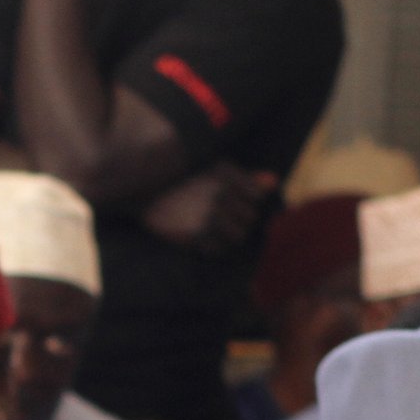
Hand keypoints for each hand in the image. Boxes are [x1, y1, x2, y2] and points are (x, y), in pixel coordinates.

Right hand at [139, 163, 269, 254]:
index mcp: (227, 174)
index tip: (232, 202)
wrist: (144, 189)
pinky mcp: (196, 234)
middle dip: (238, 221)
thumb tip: (275, 182)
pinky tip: (199, 238)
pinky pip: (218, 249)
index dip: (247, 202)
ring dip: (227, 237)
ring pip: (238, 237)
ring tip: (211, 230)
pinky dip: (212, 248)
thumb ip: (246, 178)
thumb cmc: (182, 179)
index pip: (257, 197)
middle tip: (218, 219)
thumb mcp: (214, 170)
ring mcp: (209, 215)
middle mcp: (221, 194)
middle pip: (250, 219)